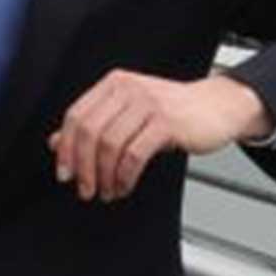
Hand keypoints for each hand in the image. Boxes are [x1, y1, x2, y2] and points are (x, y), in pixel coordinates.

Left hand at [47, 72, 271, 202]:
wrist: (217, 106)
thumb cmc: (173, 111)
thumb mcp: (129, 114)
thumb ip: (95, 125)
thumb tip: (58, 143)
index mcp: (114, 84)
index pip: (76, 116)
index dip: (66, 148)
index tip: (64, 172)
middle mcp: (128, 89)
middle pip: (90, 131)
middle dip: (83, 167)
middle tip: (85, 188)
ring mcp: (148, 104)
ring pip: (110, 145)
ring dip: (104, 175)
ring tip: (108, 190)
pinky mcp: (166, 122)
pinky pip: (134, 155)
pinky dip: (125, 176)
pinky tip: (125, 185)